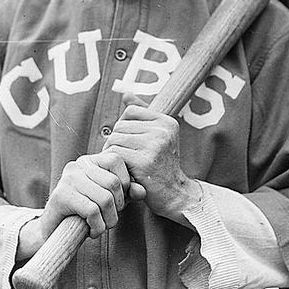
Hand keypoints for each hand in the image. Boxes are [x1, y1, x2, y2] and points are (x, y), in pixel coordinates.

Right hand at [17, 151, 142, 261]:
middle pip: (113, 183)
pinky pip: (92, 211)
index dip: (125, 183)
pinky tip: (91, 231)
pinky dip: (97, 227)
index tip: (118, 202)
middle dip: (117, 207)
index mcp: (90, 161)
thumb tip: (142, 191)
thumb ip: (127, 193)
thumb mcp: (110, 201)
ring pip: (105, 199)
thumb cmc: (84, 214)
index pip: (117, 160)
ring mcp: (68, 179)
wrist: (53, 233)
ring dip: (108, 221)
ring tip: (100, 227)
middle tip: (109, 219)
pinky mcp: (61, 196)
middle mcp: (78, 165)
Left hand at [102, 93, 202, 224]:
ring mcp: (154, 145)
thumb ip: (143, 114)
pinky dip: (114, 165)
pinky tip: (125, 172)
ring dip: (113, 154)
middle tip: (125, 158)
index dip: (124, 127)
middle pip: (120, 126)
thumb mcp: (158, 137)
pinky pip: (114, 154)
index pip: (130, 111)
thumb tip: (125, 94)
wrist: (175, 195)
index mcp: (167, 121)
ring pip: (114, 140)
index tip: (131, 143)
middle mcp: (163, 130)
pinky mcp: (144, 162)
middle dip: (116, 142)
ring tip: (125, 165)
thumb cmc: (162, 166)